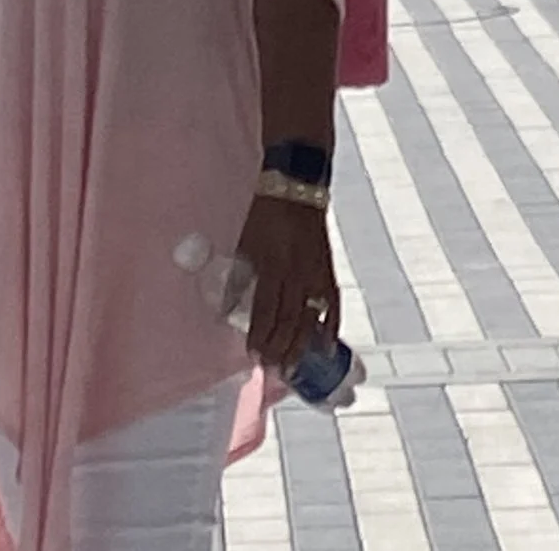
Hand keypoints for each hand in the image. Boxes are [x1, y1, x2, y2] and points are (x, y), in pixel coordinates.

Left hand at [232, 190, 338, 379]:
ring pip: (309, 318)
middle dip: (279, 348)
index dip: (260, 336)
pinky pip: (332, 304)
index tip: (252, 356)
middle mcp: (295, 273)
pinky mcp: (328, 270)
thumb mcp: (244, 243)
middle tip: (271, 369)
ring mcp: (315, 273)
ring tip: (292, 369)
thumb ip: (238, 278)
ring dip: (300, 346)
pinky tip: (326, 348)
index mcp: (271, 264)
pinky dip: (330, 327)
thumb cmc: (264, 214)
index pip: (265, 310)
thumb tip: (226, 311)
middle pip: (288, 320)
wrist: (296, 189)